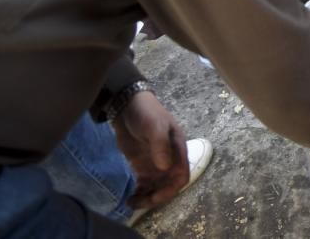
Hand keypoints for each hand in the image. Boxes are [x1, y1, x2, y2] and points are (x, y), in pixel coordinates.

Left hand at [112, 91, 189, 208]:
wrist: (127, 106)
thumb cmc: (146, 113)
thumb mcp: (154, 126)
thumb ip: (160, 145)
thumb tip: (164, 167)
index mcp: (177, 150)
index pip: (181, 176)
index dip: (171, 189)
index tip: (155, 196)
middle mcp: (169, 160)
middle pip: (168, 185)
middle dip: (156, 196)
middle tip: (138, 203)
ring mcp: (155, 163)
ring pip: (156, 187)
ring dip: (147, 197)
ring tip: (131, 203)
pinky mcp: (142, 165)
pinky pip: (144, 184)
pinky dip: (139, 193)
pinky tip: (129, 198)